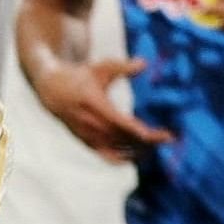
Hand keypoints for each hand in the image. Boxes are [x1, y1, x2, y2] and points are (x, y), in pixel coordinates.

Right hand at [32, 54, 171, 156]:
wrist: (54, 90)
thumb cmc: (83, 76)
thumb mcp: (102, 68)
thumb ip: (123, 67)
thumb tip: (144, 63)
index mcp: (96, 106)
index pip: (126, 126)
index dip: (147, 133)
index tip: (166, 134)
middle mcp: (92, 125)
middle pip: (127, 140)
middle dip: (149, 142)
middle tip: (169, 138)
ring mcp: (89, 136)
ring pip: (119, 151)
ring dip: (140, 151)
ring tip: (158, 145)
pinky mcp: (87, 143)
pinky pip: (108, 157)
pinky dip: (124, 159)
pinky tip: (139, 156)